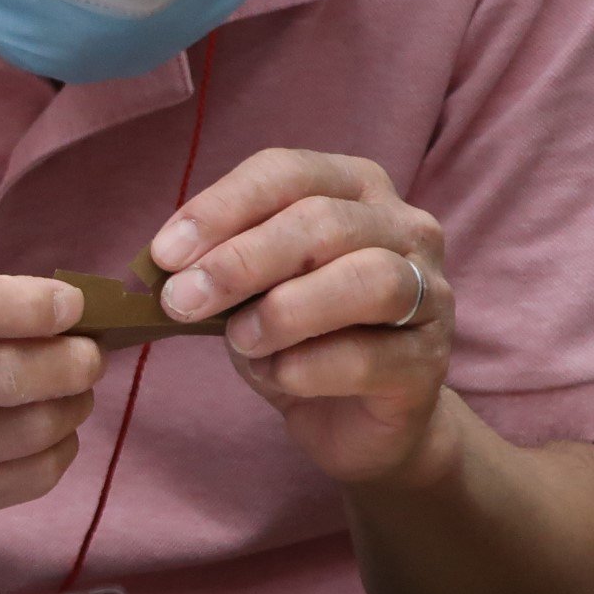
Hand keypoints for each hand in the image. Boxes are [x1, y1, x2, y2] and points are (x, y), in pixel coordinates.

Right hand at [0, 274, 102, 538]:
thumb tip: (69, 315)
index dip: (27, 307)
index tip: (73, 305)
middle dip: (70, 362)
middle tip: (91, 353)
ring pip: (21, 435)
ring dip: (71, 406)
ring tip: (76, 389)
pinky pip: (21, 482)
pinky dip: (57, 451)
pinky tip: (54, 432)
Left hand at [146, 149, 454, 485]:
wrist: (353, 420)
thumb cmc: (298, 338)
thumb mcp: (247, 291)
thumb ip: (216, 265)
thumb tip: (163, 265)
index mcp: (355, 189)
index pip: (287, 173)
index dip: (221, 208)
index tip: (164, 254)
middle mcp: (406, 227)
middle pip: (323, 222)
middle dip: (240, 261)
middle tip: (181, 301)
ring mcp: (430, 292)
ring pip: (366, 279)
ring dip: (284, 311)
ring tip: (239, 339)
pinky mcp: (430, 361)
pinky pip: (369, 357)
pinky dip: (308, 369)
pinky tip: (280, 377)